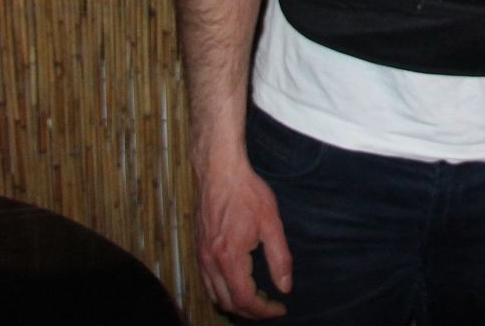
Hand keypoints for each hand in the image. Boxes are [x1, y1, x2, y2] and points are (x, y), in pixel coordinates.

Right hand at [194, 157, 291, 318]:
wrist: (220, 171)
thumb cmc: (246, 193)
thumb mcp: (271, 223)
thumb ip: (280, 258)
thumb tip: (285, 286)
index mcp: (230, 258)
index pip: (245, 299)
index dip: (264, 310)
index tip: (280, 308)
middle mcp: (211, 262)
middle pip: (228, 303)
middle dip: (250, 312)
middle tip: (271, 307)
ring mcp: (201, 256)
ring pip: (215, 295)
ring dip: (235, 303)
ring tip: (257, 299)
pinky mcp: (199, 249)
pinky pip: (208, 282)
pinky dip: (223, 291)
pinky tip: (238, 283)